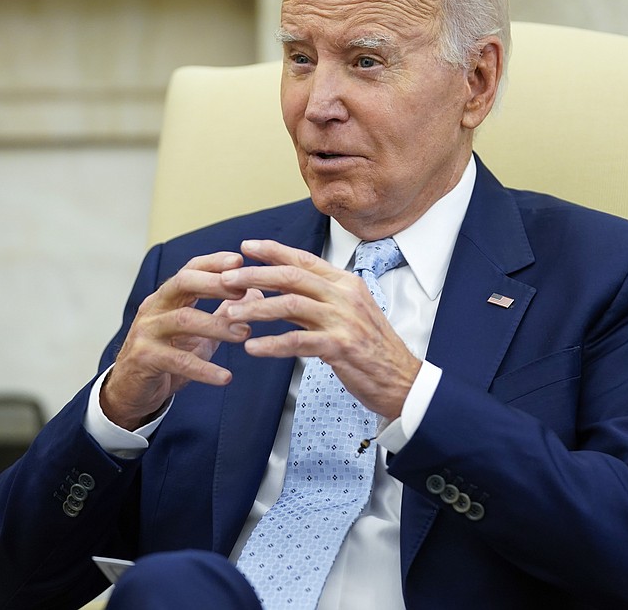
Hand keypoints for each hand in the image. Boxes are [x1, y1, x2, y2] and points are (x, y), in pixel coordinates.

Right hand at [101, 251, 262, 430]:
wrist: (131, 390)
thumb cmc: (167, 356)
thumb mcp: (199, 334)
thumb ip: (223, 313)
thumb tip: (255, 293)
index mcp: (167, 298)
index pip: (190, 270)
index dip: (213, 263)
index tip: (240, 260)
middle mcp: (154, 308)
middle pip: (183, 283)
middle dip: (214, 283)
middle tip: (244, 289)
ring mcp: (146, 331)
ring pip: (183, 319)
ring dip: (217, 325)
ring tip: (244, 333)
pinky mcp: (144, 358)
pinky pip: (178, 360)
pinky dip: (204, 369)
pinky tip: (225, 377)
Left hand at [220, 239, 420, 419]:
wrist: (403, 380)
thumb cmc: (371, 349)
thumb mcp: (347, 315)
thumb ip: (314, 301)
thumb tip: (277, 291)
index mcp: (346, 284)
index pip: (303, 259)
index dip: (272, 251)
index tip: (245, 246)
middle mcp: (345, 295)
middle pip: (291, 277)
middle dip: (254, 275)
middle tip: (224, 279)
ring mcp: (344, 320)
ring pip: (289, 305)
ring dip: (255, 309)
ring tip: (229, 315)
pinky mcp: (340, 346)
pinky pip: (297, 341)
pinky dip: (271, 344)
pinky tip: (251, 348)